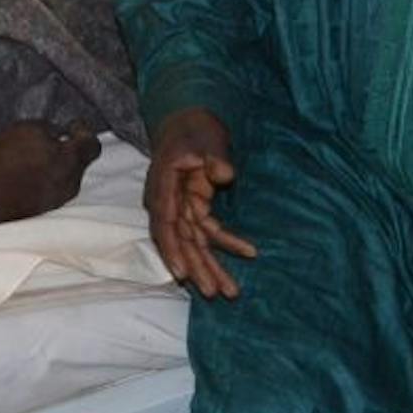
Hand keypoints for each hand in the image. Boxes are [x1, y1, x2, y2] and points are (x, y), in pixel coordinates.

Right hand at [143, 107, 254, 298]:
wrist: (188, 120)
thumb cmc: (195, 129)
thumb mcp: (206, 137)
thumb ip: (215, 156)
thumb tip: (224, 175)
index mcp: (164, 185)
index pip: (165, 223)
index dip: (172, 249)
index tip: (182, 273)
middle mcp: (168, 201)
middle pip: (180, 241)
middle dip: (198, 268)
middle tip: (216, 292)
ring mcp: (180, 207)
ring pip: (193, 243)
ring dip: (210, 266)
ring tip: (230, 291)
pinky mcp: (194, 207)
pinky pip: (207, 231)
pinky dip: (226, 243)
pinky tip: (248, 251)